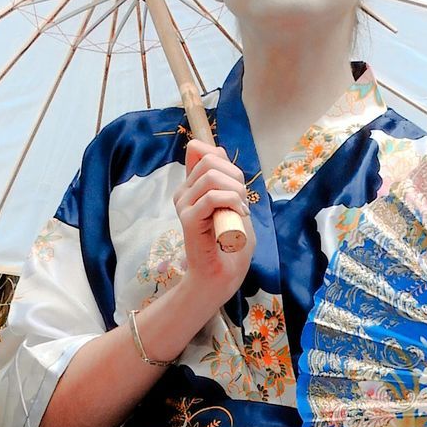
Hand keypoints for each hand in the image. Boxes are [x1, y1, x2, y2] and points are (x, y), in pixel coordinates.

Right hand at [171, 140, 254, 322]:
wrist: (222, 277)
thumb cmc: (230, 246)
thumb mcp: (235, 203)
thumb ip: (226, 178)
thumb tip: (217, 149)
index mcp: (192, 188)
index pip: (199, 150)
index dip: (221, 158)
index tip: (235, 185)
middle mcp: (184, 194)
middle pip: (210, 160)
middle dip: (235, 177)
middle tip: (242, 202)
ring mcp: (184, 206)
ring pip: (211, 176)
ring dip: (235, 191)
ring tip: (240, 211)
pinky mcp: (188, 219)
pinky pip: (211, 196)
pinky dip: (231, 202)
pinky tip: (237, 216)